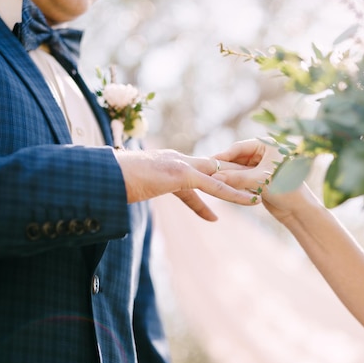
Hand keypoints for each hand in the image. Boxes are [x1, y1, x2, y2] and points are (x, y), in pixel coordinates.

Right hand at [114, 148, 257, 220]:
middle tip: (256, 186)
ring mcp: (180, 165)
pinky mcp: (180, 174)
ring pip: (219, 176)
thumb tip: (133, 202)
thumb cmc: (110, 182)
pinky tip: (248, 201)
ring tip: (262, 195)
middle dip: (235, 178)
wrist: (101, 175)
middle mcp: (178, 160)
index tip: (229, 194)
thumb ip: (139, 192)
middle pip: (214, 169)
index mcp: (168, 164)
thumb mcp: (131, 189)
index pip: (197, 176)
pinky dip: (233, 193)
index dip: (214, 185)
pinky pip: (214, 186)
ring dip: (241, 185)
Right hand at [213, 139, 313, 220]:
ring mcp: (262, 165)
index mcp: (268, 145)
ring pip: (238, 168)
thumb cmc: (286, 190)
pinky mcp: (259, 178)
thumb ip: (235, 177)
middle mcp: (265, 152)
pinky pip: (242, 177)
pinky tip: (222, 187)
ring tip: (212, 180)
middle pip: (237, 157)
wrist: (299, 210)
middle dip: (224, 166)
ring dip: (228, 175)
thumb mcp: (258, 180)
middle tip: (207, 172)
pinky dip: (233, 182)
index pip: (239, 147)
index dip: (223, 155)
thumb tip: (213, 177)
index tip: (208, 163)